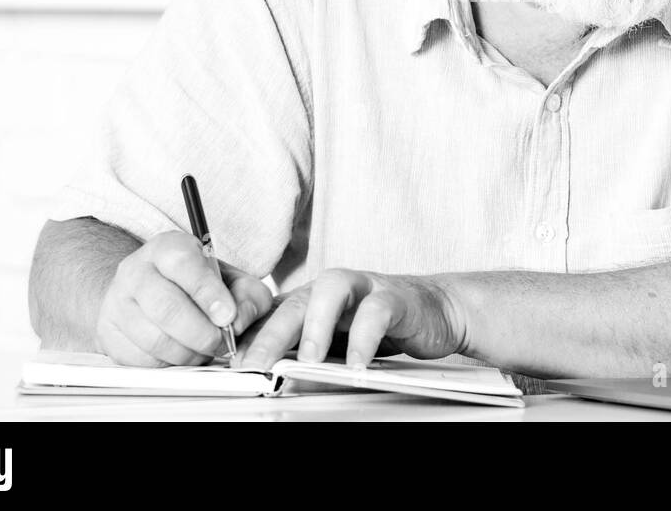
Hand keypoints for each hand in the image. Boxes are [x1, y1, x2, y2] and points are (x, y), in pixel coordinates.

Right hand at [96, 230, 272, 365]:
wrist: (153, 290)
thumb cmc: (200, 285)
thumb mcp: (232, 280)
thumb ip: (247, 296)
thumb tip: (238, 322)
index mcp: (168, 247)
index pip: (184, 265)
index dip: (208, 294)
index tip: (227, 317)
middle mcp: (136, 270)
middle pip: (166, 307)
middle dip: (201, 333)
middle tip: (220, 344)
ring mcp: (117, 302)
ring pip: (153, 339)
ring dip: (187, 353)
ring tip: (204, 350)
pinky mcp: (109, 333)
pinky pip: (140, 359)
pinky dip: (167, 364)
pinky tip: (182, 354)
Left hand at [237, 268, 465, 369]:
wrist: (437, 310)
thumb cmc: (382, 327)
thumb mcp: (339, 344)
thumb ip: (311, 357)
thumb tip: (278, 383)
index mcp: (313, 300)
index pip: (273, 313)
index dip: (251, 335)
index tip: (232, 365)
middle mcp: (334, 289)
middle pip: (294, 302)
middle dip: (271, 334)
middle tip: (256, 364)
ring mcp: (365, 287)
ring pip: (331, 292)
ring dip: (316, 326)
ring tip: (308, 359)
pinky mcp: (396, 296)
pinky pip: (377, 311)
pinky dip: (365, 336)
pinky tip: (359, 363)